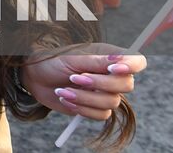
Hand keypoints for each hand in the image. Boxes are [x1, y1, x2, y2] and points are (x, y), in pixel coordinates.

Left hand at [20, 47, 145, 120]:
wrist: (35, 76)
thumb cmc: (53, 60)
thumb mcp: (72, 58)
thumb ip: (96, 62)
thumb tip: (118, 61)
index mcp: (109, 57)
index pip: (137, 61)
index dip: (132, 66)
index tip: (113, 68)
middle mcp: (111, 75)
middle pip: (127, 85)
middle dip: (100, 84)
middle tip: (76, 78)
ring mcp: (105, 92)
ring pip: (112, 102)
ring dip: (85, 97)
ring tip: (64, 89)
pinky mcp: (95, 107)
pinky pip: (101, 114)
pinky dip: (82, 107)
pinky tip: (66, 97)